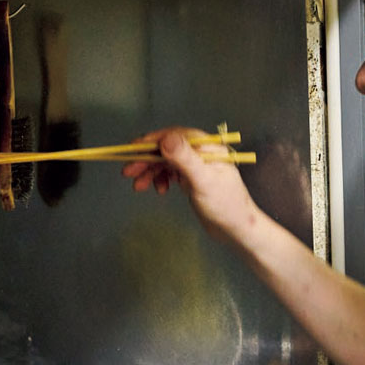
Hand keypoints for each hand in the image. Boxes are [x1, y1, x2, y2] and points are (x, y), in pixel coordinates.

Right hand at [123, 126, 258, 249]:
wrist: (237, 229)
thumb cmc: (225, 206)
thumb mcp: (203, 181)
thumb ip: (185, 159)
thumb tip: (165, 139)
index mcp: (207, 147)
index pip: (174, 136)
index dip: (152, 141)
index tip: (132, 150)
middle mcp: (202, 152)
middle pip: (168, 149)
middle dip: (147, 160)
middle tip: (128, 172)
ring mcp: (197, 165)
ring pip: (167, 162)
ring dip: (151, 172)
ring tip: (138, 187)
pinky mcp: (193, 178)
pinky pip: (171, 173)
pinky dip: (161, 179)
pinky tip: (159, 190)